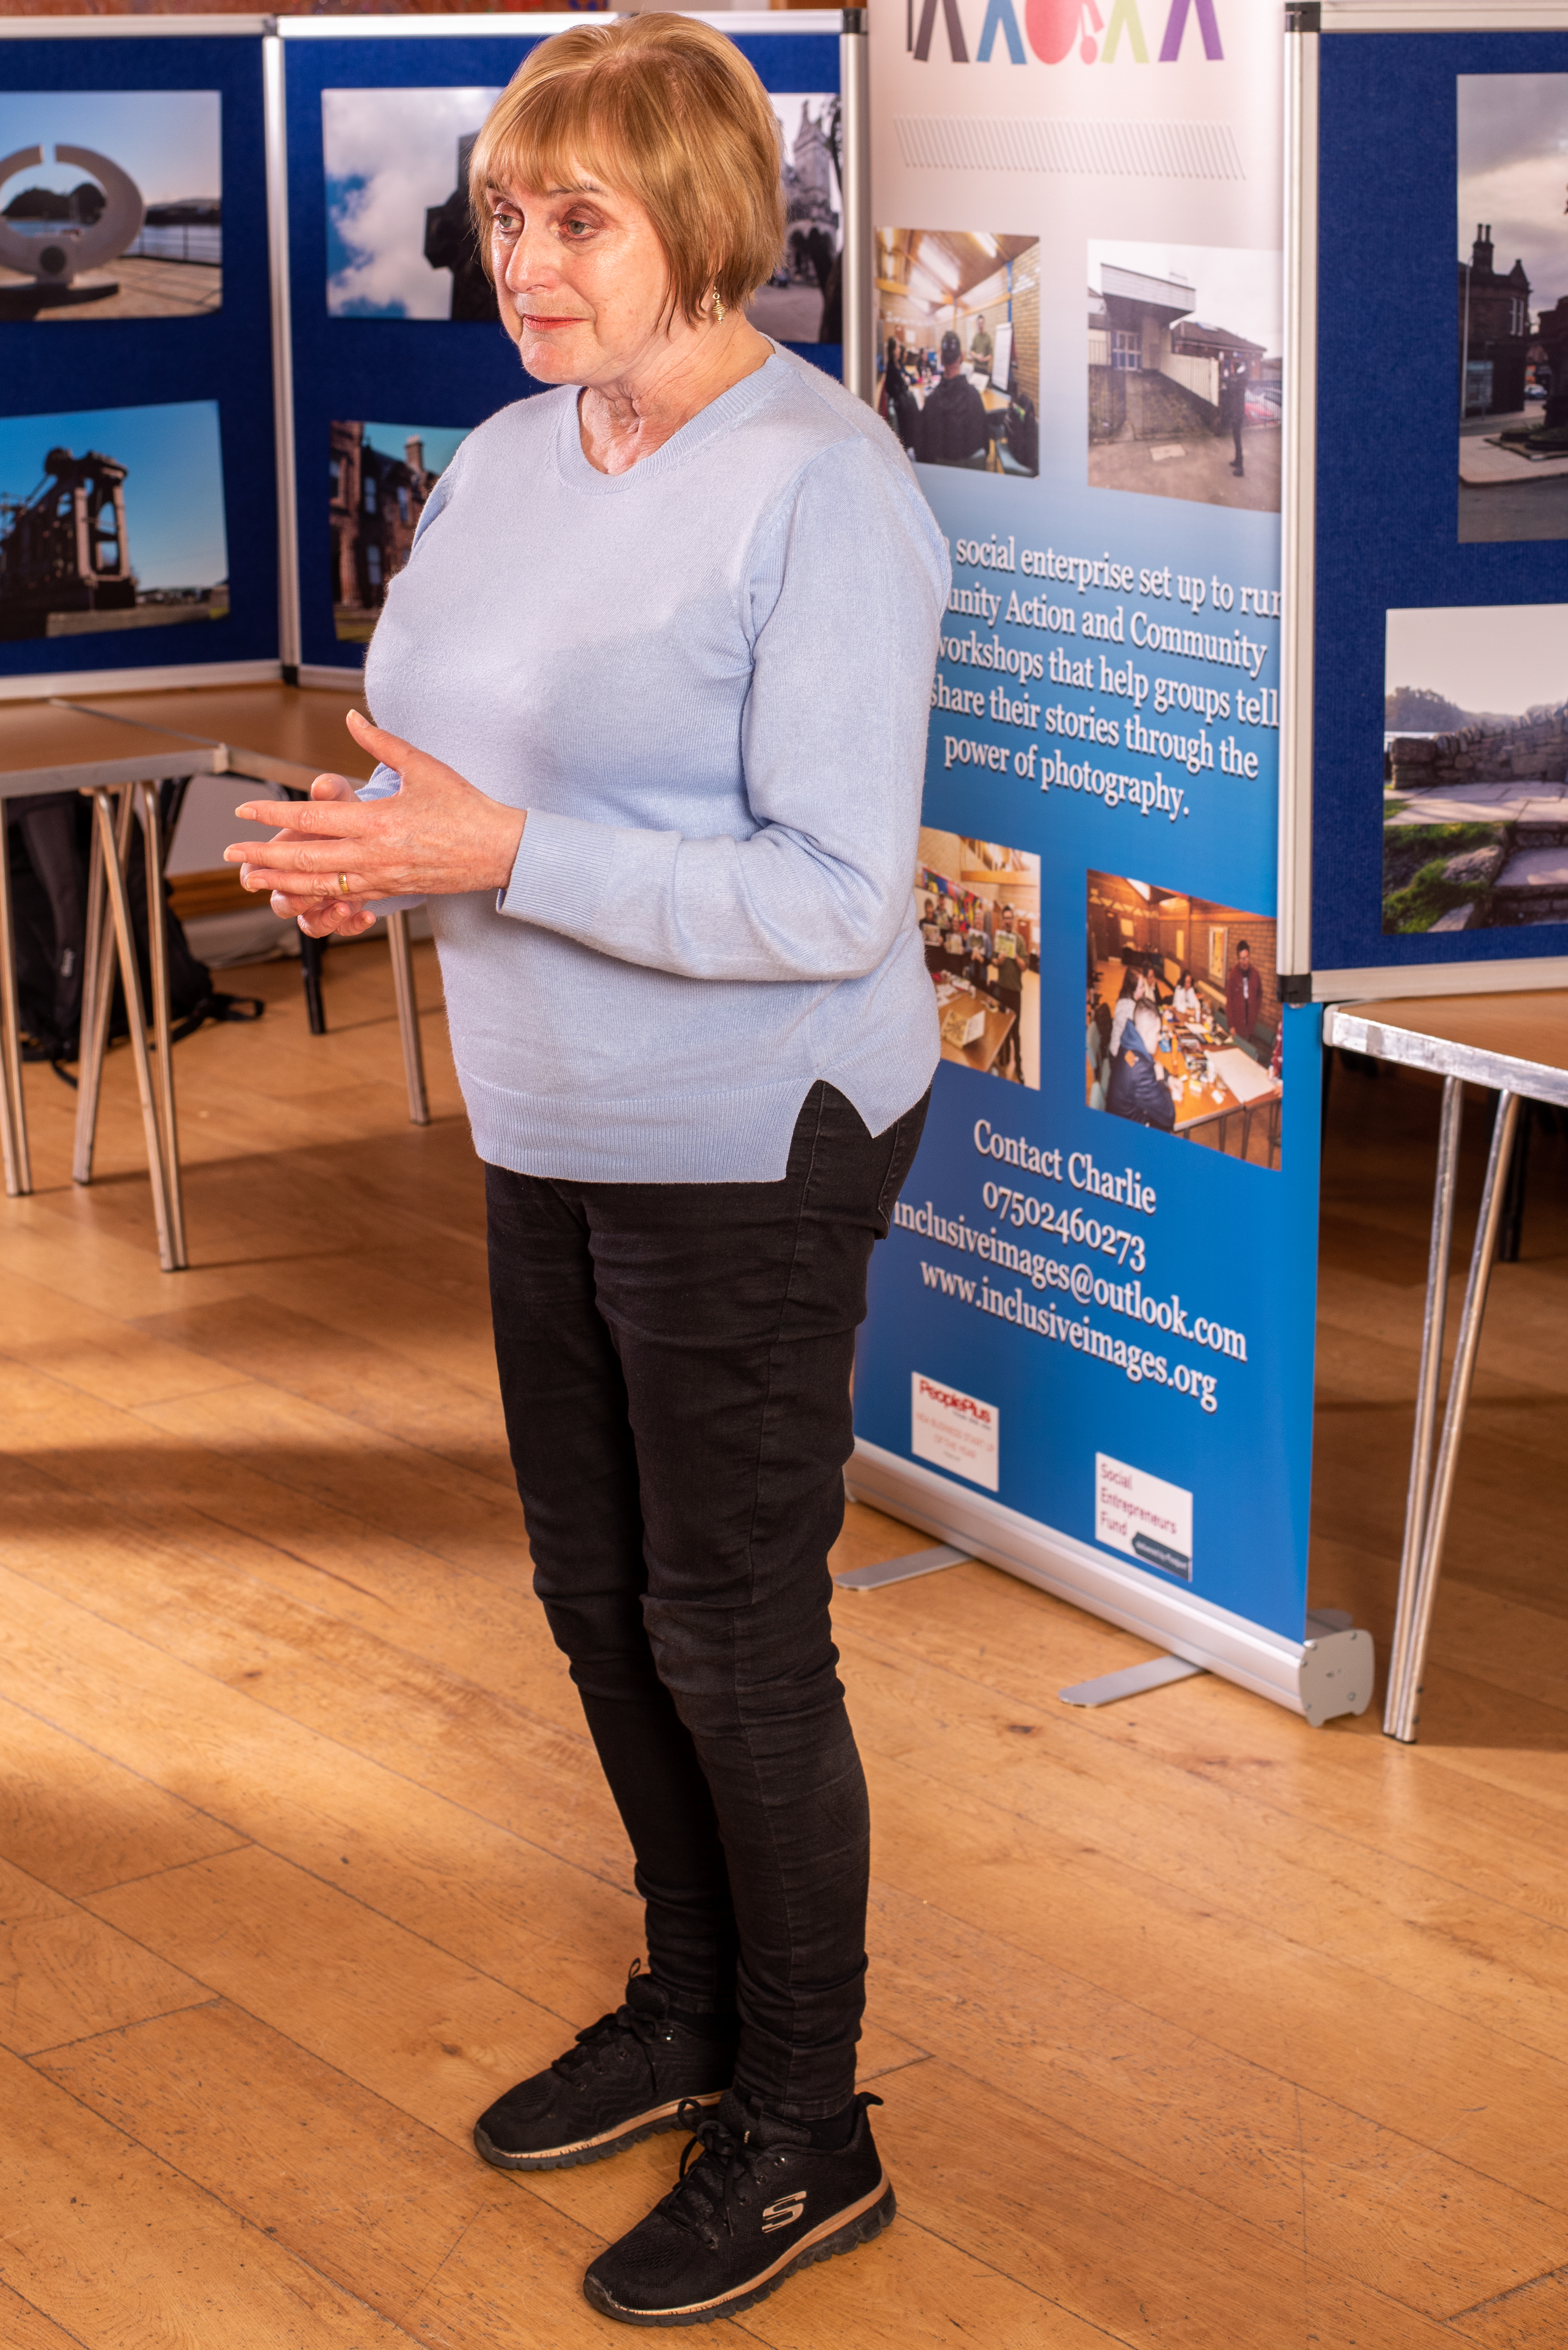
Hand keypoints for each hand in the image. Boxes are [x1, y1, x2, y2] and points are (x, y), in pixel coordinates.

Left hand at [225, 709, 525, 936]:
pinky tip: (297, 895)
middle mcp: (376, 854)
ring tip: (254, 879)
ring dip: (282, 882)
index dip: (274, 815)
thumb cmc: (467, 808)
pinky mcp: (391, 891)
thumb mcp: (424, 767)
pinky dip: (317, 898)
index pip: (314, 819)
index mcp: (380, 820)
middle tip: (233, 852)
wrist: (499, 851)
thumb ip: (382, 743)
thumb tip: (353, 719)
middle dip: (265, 856)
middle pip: (307, 858)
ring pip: (321, 884)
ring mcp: (382, 878)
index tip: (245, 811)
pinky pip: (346, 898)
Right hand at [252, 772, 374, 939]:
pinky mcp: (344, 910)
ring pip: (310, 923)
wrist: (376, 833)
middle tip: (306, 895)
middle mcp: (300, 881)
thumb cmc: (348, 813)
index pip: (256, 870)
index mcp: (288, 853)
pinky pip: (342, 928)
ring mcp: (321, 899)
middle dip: (291, 901)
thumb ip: (331, 791)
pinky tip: (368, 914)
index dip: (251, 873)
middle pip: (281, 903)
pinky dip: (352, 925)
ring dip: (323, 918)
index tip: (251, 874)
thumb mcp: (341, 800)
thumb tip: (323, 784)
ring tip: (344, 907)